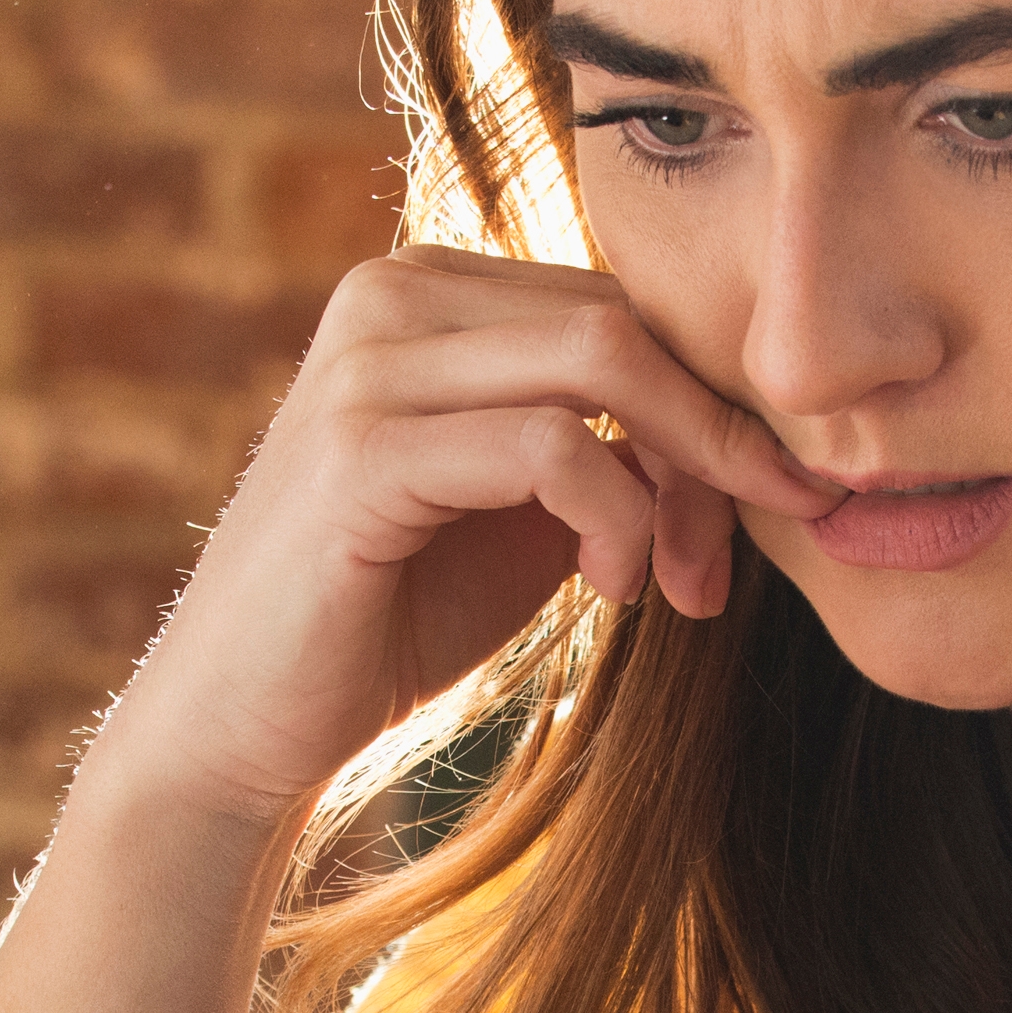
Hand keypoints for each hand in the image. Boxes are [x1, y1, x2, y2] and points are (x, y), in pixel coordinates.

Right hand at [84, 249, 819, 835]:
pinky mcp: (361, 449)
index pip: (620, 301)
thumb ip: (615, 443)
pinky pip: (550, 446)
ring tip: (674, 581)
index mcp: (431, 288)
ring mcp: (368, 363)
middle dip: (715, 435)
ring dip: (678, 481)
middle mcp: (391, 293)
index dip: (711, 400)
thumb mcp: (530, 509)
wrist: (246, 724)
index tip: (765, 503)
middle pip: (625, 319)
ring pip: (602, 362)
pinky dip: (613, 517)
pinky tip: (612, 589)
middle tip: (753, 540)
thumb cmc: (393, 615)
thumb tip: (746, 426)